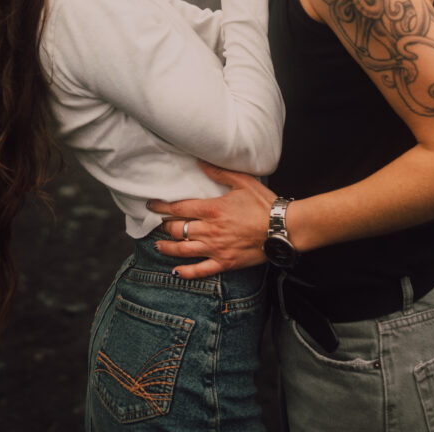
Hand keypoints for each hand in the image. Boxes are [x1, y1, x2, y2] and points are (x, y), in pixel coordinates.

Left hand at [148, 162, 275, 277]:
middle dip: (164, 227)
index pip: (179, 208)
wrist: (282, 229)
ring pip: (183, 250)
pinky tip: (176, 271)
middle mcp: (210, 230)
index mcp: (212, 209)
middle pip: (178, 230)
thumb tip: (200, 162)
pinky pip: (200, 271)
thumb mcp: (243, 181)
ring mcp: (216, 248)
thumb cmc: (264, 204)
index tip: (152, 206)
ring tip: (158, 245)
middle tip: (158, 224)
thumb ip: (219, 172)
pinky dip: (186, 272)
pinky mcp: (224, 262)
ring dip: (167, 248)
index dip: (162, 208)